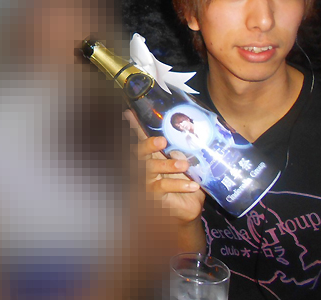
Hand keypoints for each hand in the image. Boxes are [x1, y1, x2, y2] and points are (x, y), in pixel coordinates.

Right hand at [125, 109, 204, 223]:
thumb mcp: (184, 161)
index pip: (137, 138)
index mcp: (148, 153)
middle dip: (147, 145)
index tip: (128, 114)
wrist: (187, 207)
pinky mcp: (151, 195)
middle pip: (137, 152)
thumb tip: (189, 133)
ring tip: (183, 165)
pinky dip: (178, 185)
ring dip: (166, 166)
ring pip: (148, 170)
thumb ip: (183, 149)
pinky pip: (162, 187)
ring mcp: (144, 181)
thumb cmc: (183, 179)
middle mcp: (142, 165)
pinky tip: (192, 185)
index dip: (132, 126)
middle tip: (162, 141)